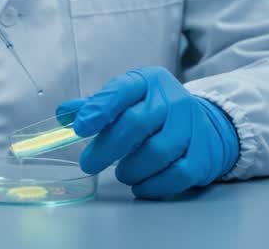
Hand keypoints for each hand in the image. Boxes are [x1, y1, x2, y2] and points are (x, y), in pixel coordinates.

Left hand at [57, 67, 238, 199]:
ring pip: (157, 152)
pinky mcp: (202, 156)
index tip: (79, 128)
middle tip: (89, 163)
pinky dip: (153, 186)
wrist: (205, 126)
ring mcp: (192, 127)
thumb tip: (63, 114)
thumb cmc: (157, 113)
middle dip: (107, 147)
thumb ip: (98, 106)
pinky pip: (176, 175)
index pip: (122, 90)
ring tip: (121, 173)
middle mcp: (173, 100)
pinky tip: (140, 186)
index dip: (99, 109)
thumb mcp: (129, 99)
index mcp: (150, 82)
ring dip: (131, 169)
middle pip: (137, 124)